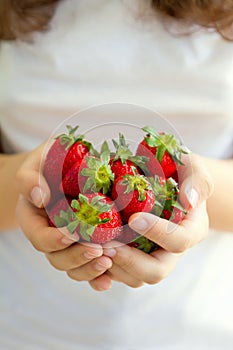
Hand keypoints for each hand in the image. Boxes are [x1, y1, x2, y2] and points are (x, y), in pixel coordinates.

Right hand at [15, 144, 112, 290]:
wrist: (63, 168)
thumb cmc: (48, 163)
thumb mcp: (35, 164)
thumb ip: (29, 179)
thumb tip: (40, 196)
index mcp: (34, 219)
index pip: (38, 237)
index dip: (53, 240)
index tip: (70, 235)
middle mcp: (49, 235)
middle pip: (57, 258)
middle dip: (76, 257)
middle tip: (97, 251)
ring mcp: (68, 244)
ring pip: (73, 267)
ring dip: (89, 269)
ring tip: (108, 261)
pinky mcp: (86, 245)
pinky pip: (89, 267)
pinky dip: (98, 277)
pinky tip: (110, 280)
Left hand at [89, 153, 213, 290]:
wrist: (169, 180)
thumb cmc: (182, 172)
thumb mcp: (194, 169)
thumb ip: (197, 181)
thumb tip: (189, 200)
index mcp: (191, 230)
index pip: (179, 241)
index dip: (158, 233)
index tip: (134, 218)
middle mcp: (172, 250)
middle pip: (156, 271)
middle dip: (130, 261)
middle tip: (107, 246)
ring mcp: (152, 256)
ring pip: (134, 277)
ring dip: (112, 267)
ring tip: (92, 248)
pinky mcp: (134, 257)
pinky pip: (120, 274)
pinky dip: (103, 270)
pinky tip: (88, 254)